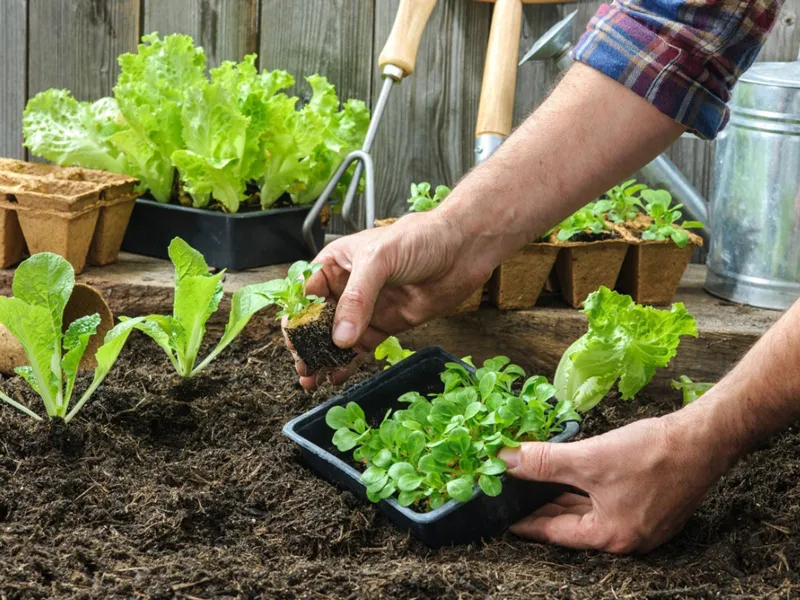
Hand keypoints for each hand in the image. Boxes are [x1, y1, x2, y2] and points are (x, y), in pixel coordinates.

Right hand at [284, 211, 493, 389]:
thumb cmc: (420, 238)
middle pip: (318, 321)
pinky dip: (348, 363)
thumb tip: (339, 337)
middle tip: (303, 367)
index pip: (306, 293)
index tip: (293, 341)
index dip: (296, 318)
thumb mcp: (380, 260)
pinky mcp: (386, 325)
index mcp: (336, 263)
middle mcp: (347, 287)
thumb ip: (358, 298)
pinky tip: (337, 376)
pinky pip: (361, 347)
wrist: (463, 249)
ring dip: (324, 358)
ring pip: (337, 338)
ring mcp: (367, 308)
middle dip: (307, 344)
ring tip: (313, 378)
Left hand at [498, 401, 734, 552]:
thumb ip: (544, 462)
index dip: (526, 522)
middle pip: (572, 524)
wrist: (705, 439)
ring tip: (535, 485)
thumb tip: (505, 461)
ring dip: (563, 497)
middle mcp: (626, 537)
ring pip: (589, 511)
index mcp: (610, 536)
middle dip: (542, 507)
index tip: (503, 517)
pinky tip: (571, 476)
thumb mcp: (589, 459)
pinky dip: (585, 491)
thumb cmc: (652, 454)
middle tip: (513, 496)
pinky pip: (606, 502)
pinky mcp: (651, 505)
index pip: (554, 532)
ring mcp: (641, 523)